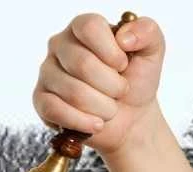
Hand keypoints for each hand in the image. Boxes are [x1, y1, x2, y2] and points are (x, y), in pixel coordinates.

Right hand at [34, 13, 164, 152]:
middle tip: (121, 91)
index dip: (111, 51)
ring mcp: (47, 73)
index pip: (89, 27)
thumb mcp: (152, 50)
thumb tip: (124, 38)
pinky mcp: (40, 100)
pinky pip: (55, 110)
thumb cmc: (136, 80)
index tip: (123, 65)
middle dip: (112, 85)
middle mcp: (60, 45)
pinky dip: (82, 121)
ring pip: (73, 91)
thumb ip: (147, 31)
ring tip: (110, 108)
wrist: (129, 118)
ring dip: (102, 106)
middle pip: (82, 63)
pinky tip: (96, 124)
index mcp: (82, 27)